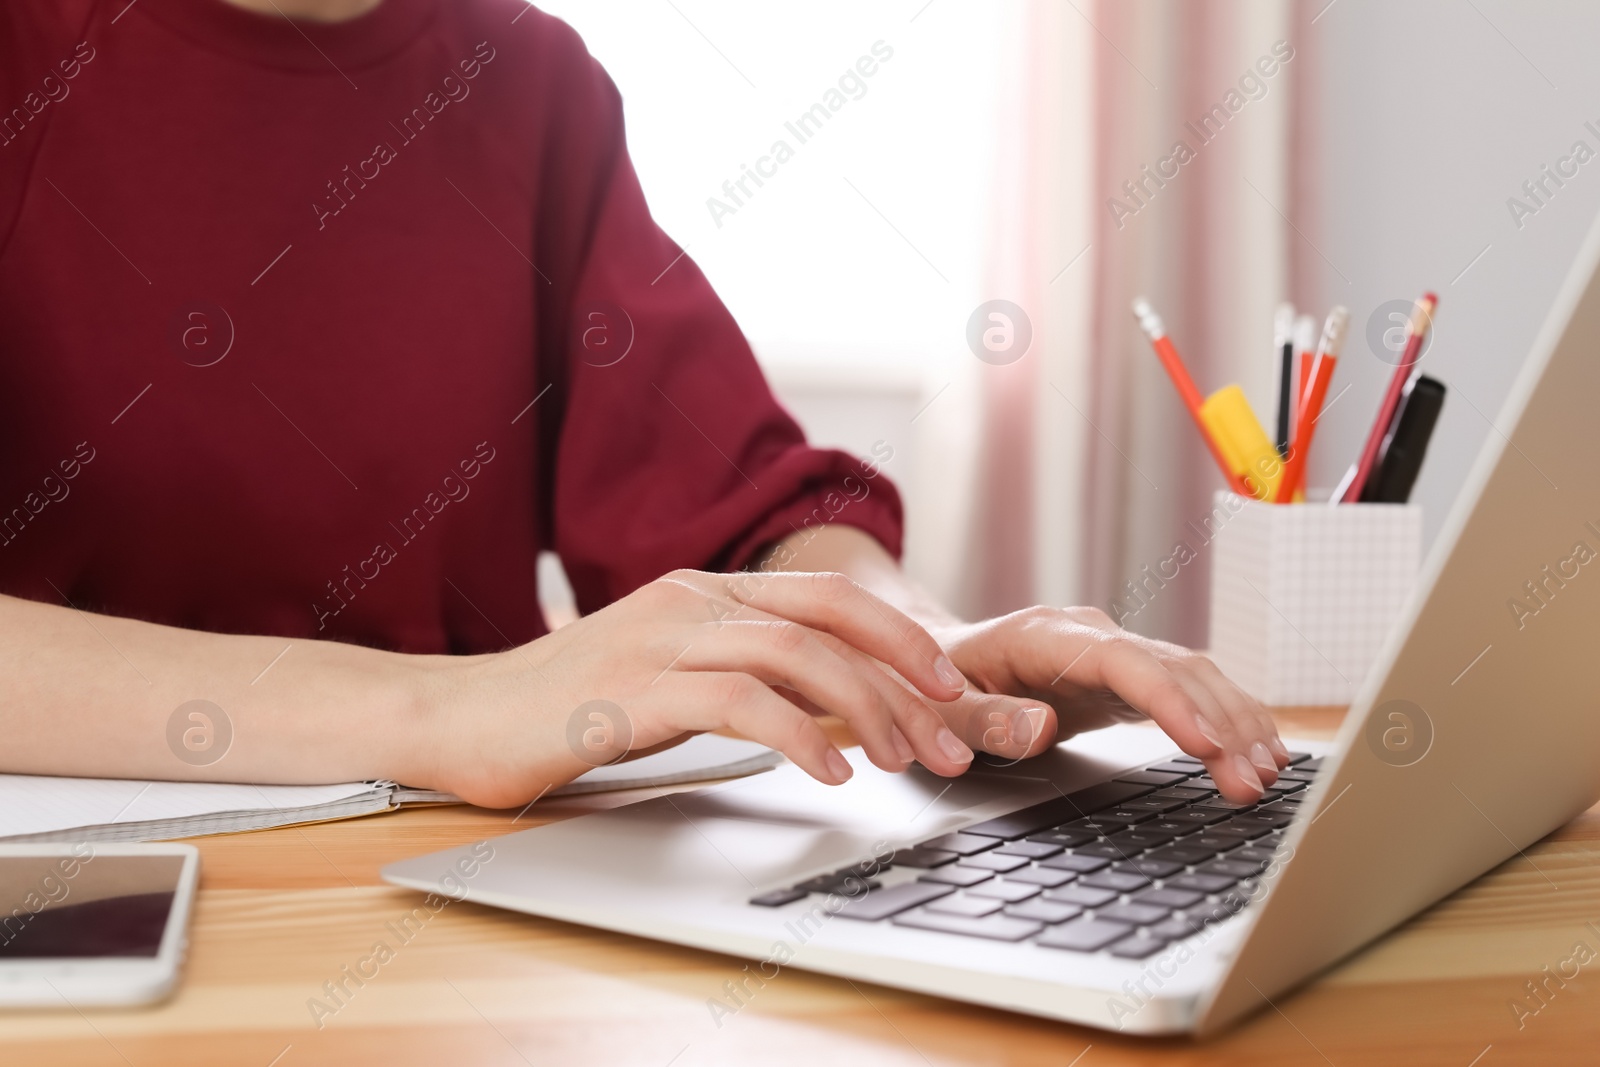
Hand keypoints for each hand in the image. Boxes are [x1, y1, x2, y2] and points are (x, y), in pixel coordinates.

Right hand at [420, 570, 978, 806]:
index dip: (897, 638)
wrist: (459, 718)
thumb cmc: (567, 709)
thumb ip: (740, 679)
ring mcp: (658, 639)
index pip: (825, 598)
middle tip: (951, 738)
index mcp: (704, 593)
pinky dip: (797, 733)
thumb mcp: (669, 682)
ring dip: (866, 709)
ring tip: (906, 761)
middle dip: (904, 676)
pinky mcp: (630, 690)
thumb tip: (830, 710)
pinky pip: (737, 702)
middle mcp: (690, 601)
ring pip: (794, 654)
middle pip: (826, 618)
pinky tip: (829, 771)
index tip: (947, 690)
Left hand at [928, 606, 1289, 802]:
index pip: (1123, 662)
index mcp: (1044, 636)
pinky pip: (1188, 690)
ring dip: (1234, 723)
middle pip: (1172, 669)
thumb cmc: (933, 686)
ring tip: (1266, 775)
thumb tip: (1041, 728)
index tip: (1207, 744)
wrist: (934, 660)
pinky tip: (1257, 752)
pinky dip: (1226, 720)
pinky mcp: (1125, 678)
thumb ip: (983, 720)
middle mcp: (1089, 635)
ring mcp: (1112, 653)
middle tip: (1252, 783)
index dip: (1170, 700)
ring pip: (1192, 676)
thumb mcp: (939, 708)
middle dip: (1220, 724)